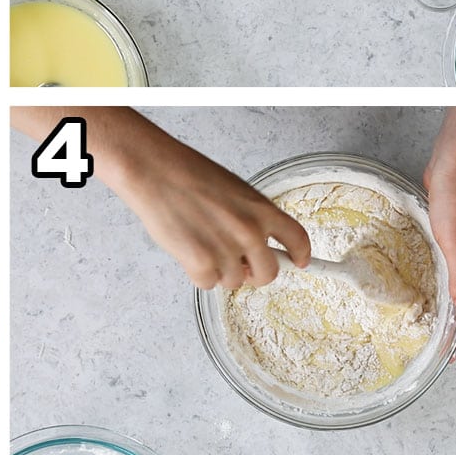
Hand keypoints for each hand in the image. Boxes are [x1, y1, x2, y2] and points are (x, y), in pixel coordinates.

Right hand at [111, 135, 311, 288]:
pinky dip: (197, 273)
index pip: (297, 239)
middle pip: (269, 273)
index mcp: (261, 209)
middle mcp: (250, 232)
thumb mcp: (231, 188)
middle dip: (254, 273)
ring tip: (200, 243)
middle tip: (237, 264)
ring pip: (235, 281)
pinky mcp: (202, 264)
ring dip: (219, 270)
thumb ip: (249, 216)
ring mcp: (227, 251)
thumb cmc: (185, 173)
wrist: (154, 171)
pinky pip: (208, 283)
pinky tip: (186, 250)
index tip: (300, 262)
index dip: (301, 255)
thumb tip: (253, 244)